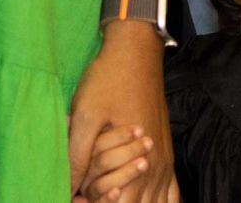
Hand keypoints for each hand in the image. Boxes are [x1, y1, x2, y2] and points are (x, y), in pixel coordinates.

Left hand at [68, 23, 175, 202]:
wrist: (137, 52)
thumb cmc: (108, 81)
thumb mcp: (85, 115)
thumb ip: (78, 156)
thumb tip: (68, 188)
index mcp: (135, 162)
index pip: (116, 202)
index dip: (95, 202)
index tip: (78, 197)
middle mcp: (154, 168)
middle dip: (112, 201)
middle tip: (87, 196)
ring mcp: (165, 163)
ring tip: (111, 195)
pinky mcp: (168, 154)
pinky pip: (172, 193)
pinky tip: (146, 201)